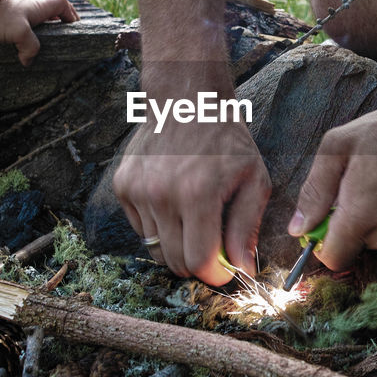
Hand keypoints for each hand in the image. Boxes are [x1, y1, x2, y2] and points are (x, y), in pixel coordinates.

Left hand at [0, 0, 77, 64]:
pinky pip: (17, 12)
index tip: (73, 26)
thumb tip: (28, 61)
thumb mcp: (19, 33)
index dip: (70, 13)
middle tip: (61, 24)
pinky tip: (15, 34)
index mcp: (36, 7)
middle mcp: (27, 4)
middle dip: (59, 10)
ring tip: (39, 31)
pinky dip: (22, 20)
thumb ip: (29, 47)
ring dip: (40, 14)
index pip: (61, 3)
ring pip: (33, 5)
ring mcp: (13, 5)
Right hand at [113, 119, 269, 285]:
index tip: (225, 270)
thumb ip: (247, 228)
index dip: (215, 275)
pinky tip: (173, 201)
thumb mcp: (253, 180)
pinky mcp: (123, 186)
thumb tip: (244, 269)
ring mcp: (138, 190)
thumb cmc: (227, 141)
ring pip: (156, 249)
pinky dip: (158, 226)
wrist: (187, 101)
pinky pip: (141, 228)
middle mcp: (162, 194)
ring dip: (177, 244)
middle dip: (197, 265)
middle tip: (212, 247)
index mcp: (198, 194)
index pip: (199, 262)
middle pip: (175, 263)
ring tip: (193, 218)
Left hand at [289, 94, 376, 271]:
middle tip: (356, 186)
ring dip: (370, 220)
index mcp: (359, 218)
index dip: (321, 242)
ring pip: (374, 241)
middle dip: (347, 225)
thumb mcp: (339, 146)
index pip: (331, 259)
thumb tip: (298, 227)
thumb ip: (314, 191)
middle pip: (352, 247)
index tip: (325, 217)